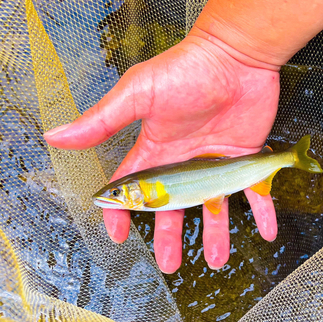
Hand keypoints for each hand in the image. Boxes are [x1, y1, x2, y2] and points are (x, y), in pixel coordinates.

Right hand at [44, 36, 279, 272]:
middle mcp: (185, 162)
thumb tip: (55, 136)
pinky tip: (267, 232)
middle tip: (169, 265)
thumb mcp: (138, 94)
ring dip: (216, 235)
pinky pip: (255, 191)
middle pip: (174, 207)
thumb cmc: (186, 71)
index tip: (117, 236)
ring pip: (214, 206)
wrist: (235, 56)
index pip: (134, 188)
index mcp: (157, 150)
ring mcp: (216, 163)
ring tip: (217, 261)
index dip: (123, 212)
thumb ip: (102, 121)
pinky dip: (263, 212)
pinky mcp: (246, 159)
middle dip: (170, 236)